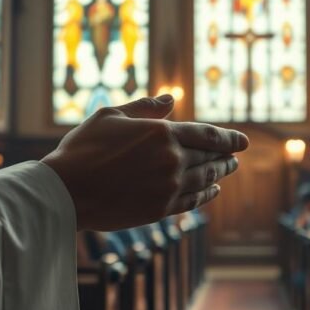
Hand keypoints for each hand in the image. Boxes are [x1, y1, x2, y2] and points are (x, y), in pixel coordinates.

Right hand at [42, 95, 247, 230]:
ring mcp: (167, 188)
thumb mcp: (111, 115)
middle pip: (210, 159)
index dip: (229, 138)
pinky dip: (205, 196)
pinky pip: (192, 202)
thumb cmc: (83, 148)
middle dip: (225, 157)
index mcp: (162, 134)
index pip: (208, 135)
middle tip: (235, 157)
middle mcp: (171, 161)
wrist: (66, 191)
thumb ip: (145, 108)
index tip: (243, 141)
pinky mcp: (159, 209)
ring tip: (226, 171)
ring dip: (219, 175)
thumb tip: (171, 99)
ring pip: (204, 180)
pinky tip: (211, 192)